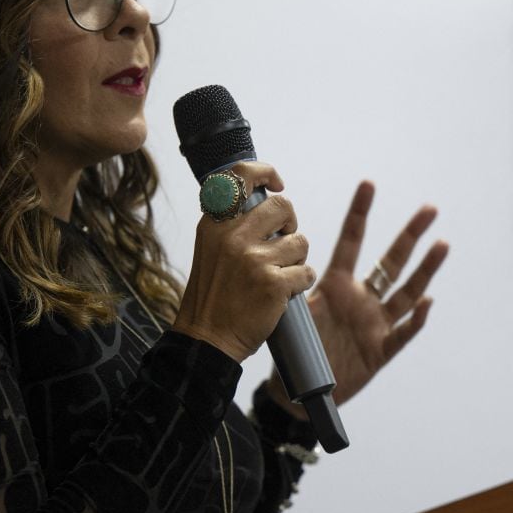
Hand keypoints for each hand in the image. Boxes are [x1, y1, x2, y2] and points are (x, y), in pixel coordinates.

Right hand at [173, 162, 315, 362]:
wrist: (206, 339)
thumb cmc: (214, 294)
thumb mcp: (211, 248)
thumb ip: (233, 223)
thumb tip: (269, 198)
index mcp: (214, 223)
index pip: (241, 176)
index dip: (266, 172)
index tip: (278, 183)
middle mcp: (232, 236)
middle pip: (283, 207)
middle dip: (291, 225)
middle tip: (283, 242)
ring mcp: (253, 259)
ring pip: (300, 241)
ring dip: (296, 259)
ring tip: (278, 274)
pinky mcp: (273, 283)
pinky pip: (306, 271)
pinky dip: (301, 282)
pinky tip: (284, 293)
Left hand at [265, 180, 448, 415]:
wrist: (298, 394)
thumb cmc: (293, 350)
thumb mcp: (288, 313)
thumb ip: (287, 285)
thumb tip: (276, 254)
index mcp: (336, 285)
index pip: (351, 242)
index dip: (359, 214)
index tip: (368, 184)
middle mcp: (360, 300)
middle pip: (391, 262)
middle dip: (409, 235)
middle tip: (429, 208)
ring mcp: (373, 324)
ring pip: (405, 292)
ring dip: (424, 270)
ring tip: (442, 244)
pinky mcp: (379, 351)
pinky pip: (402, 333)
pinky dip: (415, 319)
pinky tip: (426, 302)